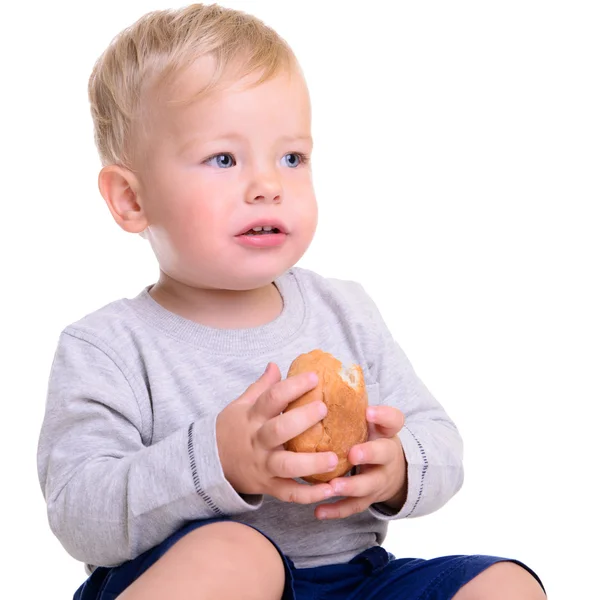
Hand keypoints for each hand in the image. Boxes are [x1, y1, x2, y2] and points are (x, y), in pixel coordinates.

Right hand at [216, 362, 337, 503]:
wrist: (210, 465)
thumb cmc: (232, 430)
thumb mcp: (240, 406)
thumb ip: (260, 388)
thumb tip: (275, 365)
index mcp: (252, 418)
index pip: (272, 398)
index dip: (292, 386)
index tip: (314, 378)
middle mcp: (258, 441)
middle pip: (279, 430)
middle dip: (302, 420)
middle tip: (324, 409)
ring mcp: (263, 465)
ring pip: (286, 465)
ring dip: (310, 463)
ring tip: (333, 458)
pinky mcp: (268, 486)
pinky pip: (289, 493)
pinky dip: (309, 494)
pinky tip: (330, 489)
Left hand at [314, 405, 406, 519]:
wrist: (392, 469)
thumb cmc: (369, 435)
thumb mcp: (368, 418)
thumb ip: (348, 402)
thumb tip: (312, 376)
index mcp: (385, 431)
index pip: (393, 420)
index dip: (383, 416)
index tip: (369, 411)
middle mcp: (386, 455)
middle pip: (383, 454)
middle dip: (369, 453)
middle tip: (353, 453)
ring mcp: (378, 478)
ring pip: (367, 485)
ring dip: (350, 486)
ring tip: (332, 487)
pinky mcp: (367, 498)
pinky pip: (352, 507)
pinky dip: (335, 510)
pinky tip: (318, 511)